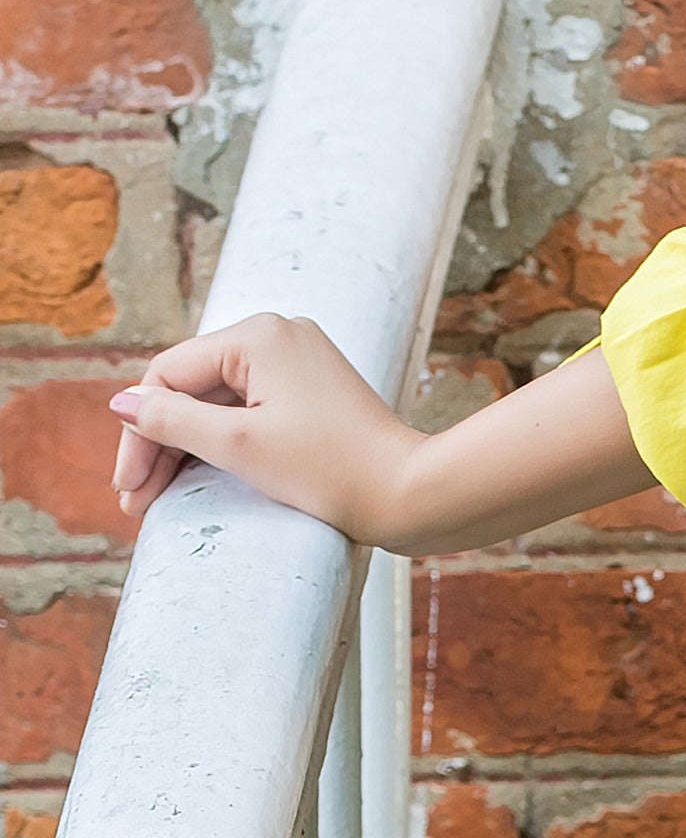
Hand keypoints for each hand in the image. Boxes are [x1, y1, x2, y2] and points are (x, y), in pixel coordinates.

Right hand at [109, 313, 422, 541]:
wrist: (412, 494)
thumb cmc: (331, 469)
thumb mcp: (236, 445)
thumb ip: (170, 420)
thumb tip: (121, 402)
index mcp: (259, 335)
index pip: (169, 377)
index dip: (139, 432)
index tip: (128, 485)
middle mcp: (280, 336)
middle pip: (192, 389)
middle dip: (160, 445)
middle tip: (136, 501)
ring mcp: (300, 363)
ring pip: (219, 404)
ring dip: (187, 449)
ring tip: (157, 498)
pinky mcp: (315, 393)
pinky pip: (251, 412)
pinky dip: (224, 444)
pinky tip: (198, 479)